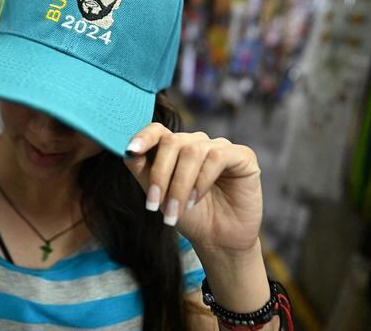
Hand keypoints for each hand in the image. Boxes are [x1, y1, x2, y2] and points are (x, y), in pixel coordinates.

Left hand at [123, 124, 262, 254]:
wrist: (218, 240)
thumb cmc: (190, 216)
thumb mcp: (160, 195)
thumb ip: (143, 171)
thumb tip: (128, 152)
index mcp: (176, 149)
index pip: (158, 130)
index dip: (144, 136)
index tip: (131, 150)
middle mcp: (197, 143)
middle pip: (172, 142)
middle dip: (161, 174)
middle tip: (155, 206)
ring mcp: (220, 147)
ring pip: (192, 151)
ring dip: (180, 185)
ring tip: (176, 210)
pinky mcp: (242, 156)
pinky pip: (216, 156)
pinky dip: (201, 180)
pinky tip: (196, 200)